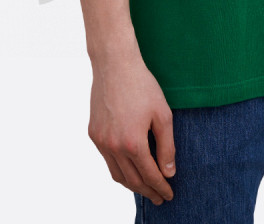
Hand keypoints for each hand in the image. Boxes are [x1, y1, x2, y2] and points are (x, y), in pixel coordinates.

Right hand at [88, 48, 176, 204]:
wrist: (114, 65)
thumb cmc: (142, 86)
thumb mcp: (162, 114)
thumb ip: (167, 146)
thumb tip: (169, 172)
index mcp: (133, 143)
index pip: (150, 175)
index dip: (161, 187)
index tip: (169, 195)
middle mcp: (113, 147)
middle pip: (132, 180)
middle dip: (147, 191)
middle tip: (159, 198)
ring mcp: (101, 141)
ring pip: (116, 174)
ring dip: (132, 185)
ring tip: (145, 188)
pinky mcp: (93, 133)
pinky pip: (107, 160)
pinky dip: (119, 169)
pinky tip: (129, 168)